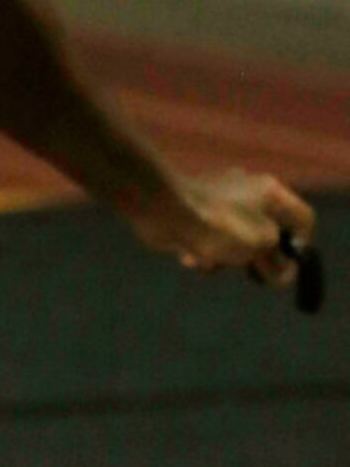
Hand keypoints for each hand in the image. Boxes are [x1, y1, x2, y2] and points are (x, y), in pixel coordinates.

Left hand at [125, 166, 315, 290]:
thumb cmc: (219, 225)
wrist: (163, 210)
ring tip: (213, 259)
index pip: (302, 218)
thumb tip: (277, 271)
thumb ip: (277, 260)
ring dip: (226, 259)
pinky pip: (210, 241)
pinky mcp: (195, 214)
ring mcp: (219, 202)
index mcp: (270, 192)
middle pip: (269, 235)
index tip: (286, 267)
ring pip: (236, 243)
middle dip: (257, 259)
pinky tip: (191, 255)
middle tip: (252, 274)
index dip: (300, 247)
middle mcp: (248, 192)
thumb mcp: (262, 246)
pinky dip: (203, 252)